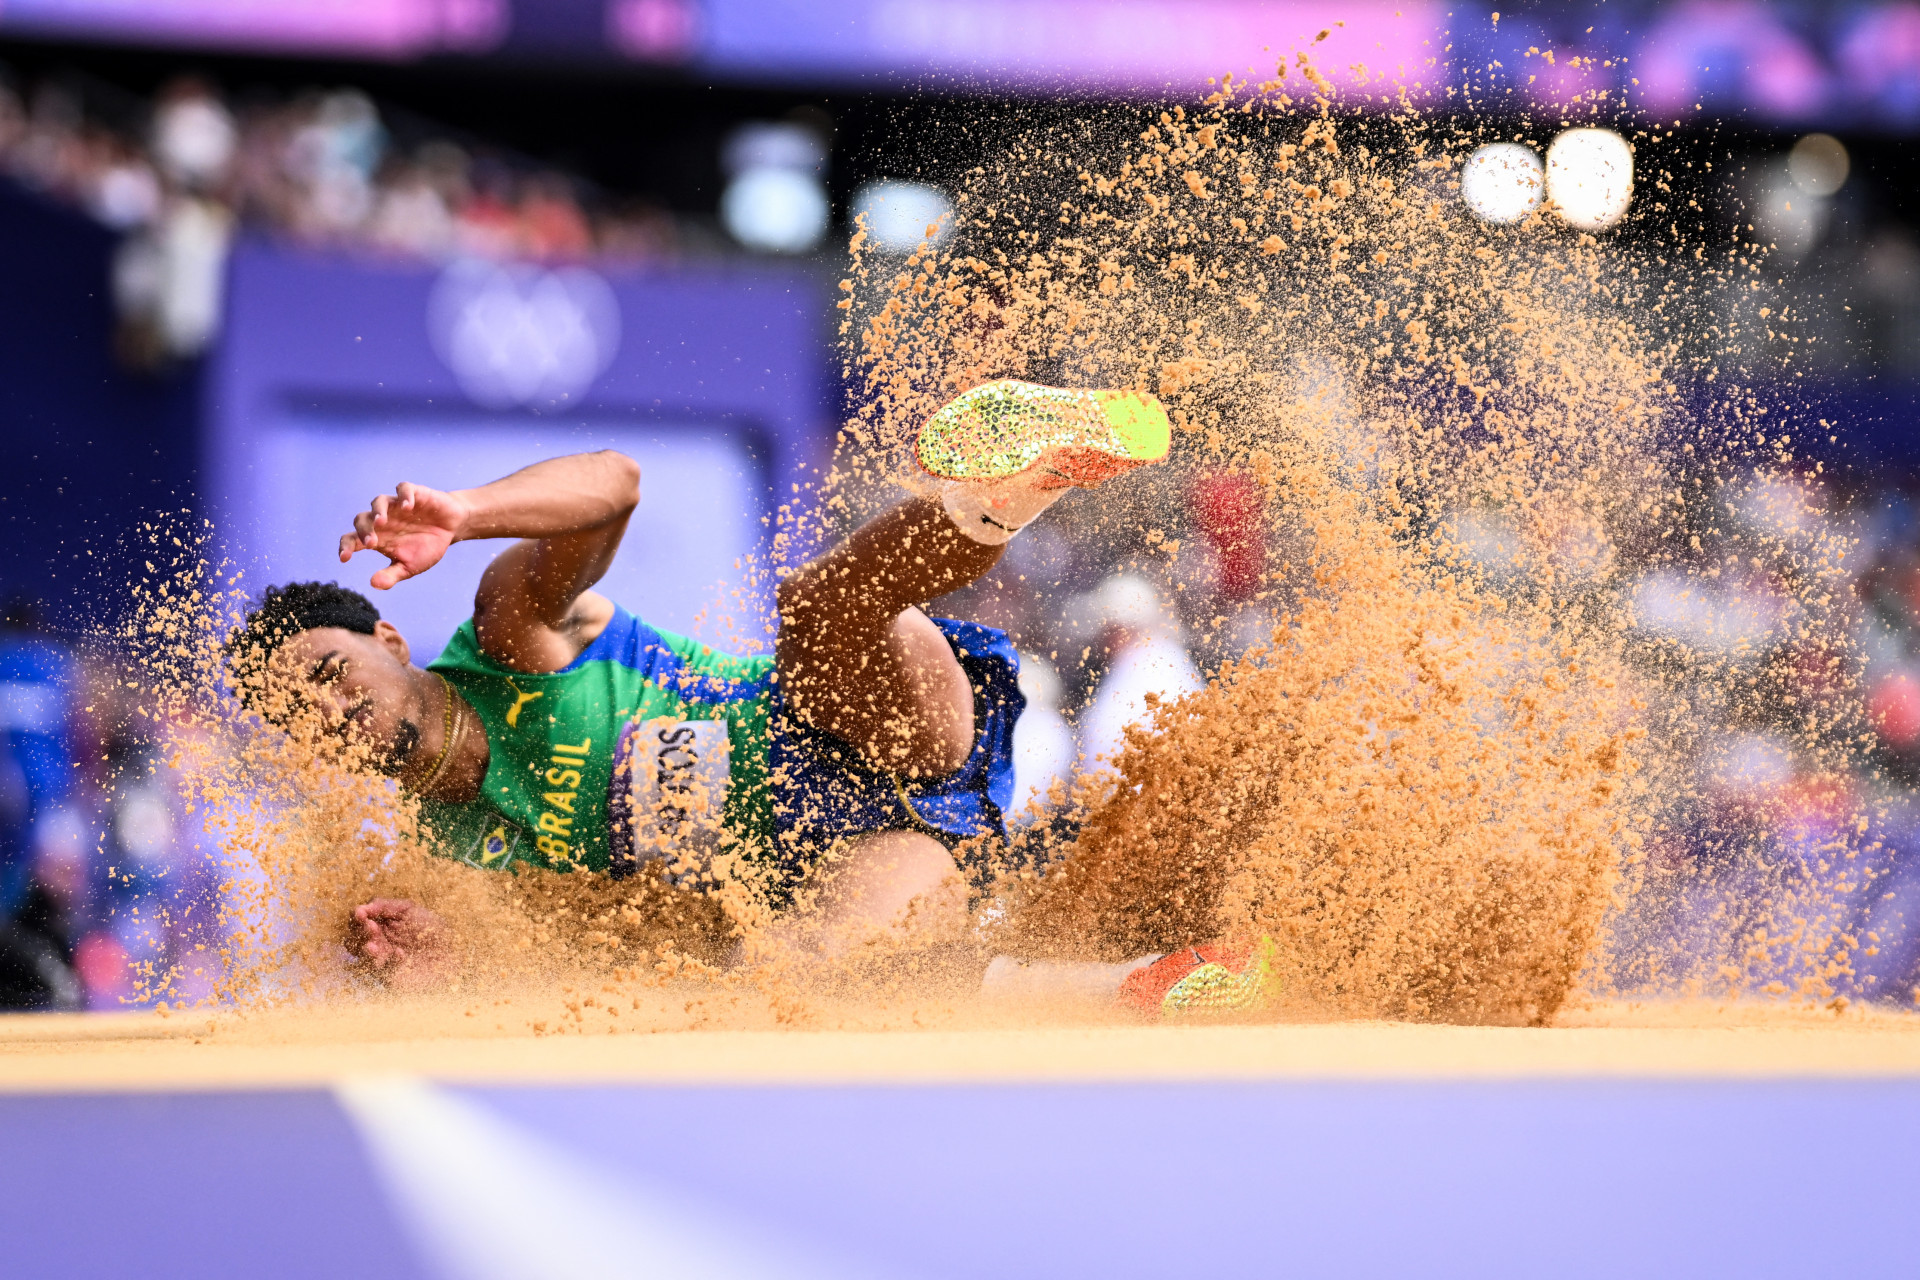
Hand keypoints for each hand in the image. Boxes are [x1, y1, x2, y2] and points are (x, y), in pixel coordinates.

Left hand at [339, 482, 469, 589]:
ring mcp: (397, 506)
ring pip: (378, 501)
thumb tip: (374, 584)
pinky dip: (404, 496)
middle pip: (362, 519)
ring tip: (382, 522)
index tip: (345, 558)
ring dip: (378, 511)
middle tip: (371, 543)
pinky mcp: (414, 494)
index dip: (346, 547)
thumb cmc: (427, 547)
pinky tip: (408, 507)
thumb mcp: (410, 566)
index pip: (353, 539)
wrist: (451, 528)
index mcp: (378, 538)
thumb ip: (391, 575)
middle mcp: (383, 520)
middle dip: (364, 530)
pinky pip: (403, 489)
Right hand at [348, 898, 447, 990]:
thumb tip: (363, 907)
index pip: (359, 920)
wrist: (451, 955)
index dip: (357, 916)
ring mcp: (381, 961)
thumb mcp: (410, 910)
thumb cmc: (432, 931)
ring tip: (373, 944)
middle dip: (359, 932)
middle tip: (370, 926)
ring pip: (362, 957)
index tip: (361, 912)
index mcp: (379, 926)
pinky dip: (390, 961)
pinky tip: (400, 954)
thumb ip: (386, 906)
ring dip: (366, 949)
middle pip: (353, 939)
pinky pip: (382, 970)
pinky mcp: (389, 977)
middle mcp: (376, 944)